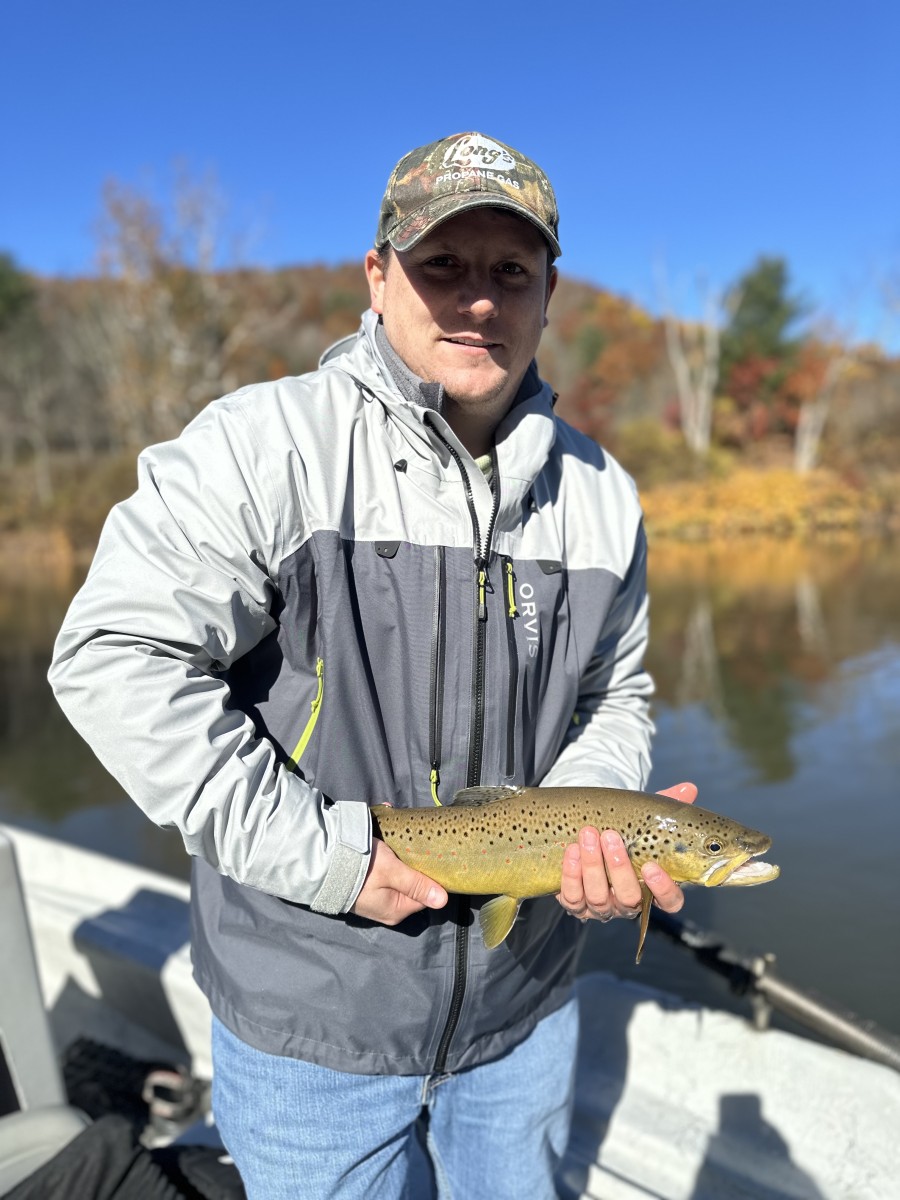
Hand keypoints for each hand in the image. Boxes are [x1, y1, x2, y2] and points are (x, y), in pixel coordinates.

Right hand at [350, 838, 447, 925]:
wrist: (322, 863)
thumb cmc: (361, 868)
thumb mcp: (392, 872)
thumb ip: (417, 885)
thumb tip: (444, 901)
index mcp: (396, 910)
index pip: (426, 895)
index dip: (430, 877)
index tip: (431, 857)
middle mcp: (387, 910)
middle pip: (412, 887)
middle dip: (413, 867)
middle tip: (413, 847)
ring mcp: (375, 901)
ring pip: (398, 880)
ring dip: (399, 863)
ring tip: (397, 845)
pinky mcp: (365, 890)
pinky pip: (384, 877)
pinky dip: (387, 863)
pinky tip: (385, 849)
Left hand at [556, 782, 697, 922]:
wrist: (591, 833)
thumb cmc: (625, 832)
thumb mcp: (645, 819)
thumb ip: (668, 807)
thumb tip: (688, 789)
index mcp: (653, 888)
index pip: (669, 902)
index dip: (662, 889)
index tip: (651, 866)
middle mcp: (629, 902)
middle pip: (628, 898)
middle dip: (618, 867)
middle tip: (610, 836)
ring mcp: (602, 906)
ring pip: (598, 897)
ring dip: (592, 866)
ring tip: (588, 835)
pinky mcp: (576, 904)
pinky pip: (573, 897)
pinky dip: (571, 875)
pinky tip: (572, 851)